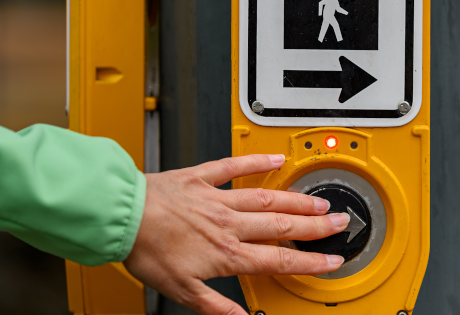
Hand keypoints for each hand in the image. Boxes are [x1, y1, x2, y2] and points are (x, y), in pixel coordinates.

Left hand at [123, 154, 350, 314]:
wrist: (119, 215)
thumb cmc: (145, 249)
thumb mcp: (181, 291)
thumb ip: (216, 306)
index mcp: (226, 253)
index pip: (278, 260)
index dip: (309, 263)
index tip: (330, 261)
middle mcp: (228, 224)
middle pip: (282, 226)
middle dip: (315, 226)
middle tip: (339, 222)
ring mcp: (216, 199)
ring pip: (267, 198)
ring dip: (296, 199)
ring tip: (319, 199)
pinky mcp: (200, 178)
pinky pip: (233, 167)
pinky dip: (256, 162)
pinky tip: (275, 159)